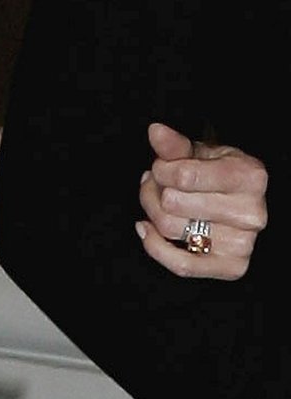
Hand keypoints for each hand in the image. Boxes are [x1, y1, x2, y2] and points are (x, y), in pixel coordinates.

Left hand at [136, 121, 266, 278]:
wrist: (233, 198)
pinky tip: (145, 228)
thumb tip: (156, 132)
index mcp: (249, 177)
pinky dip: (155, 246)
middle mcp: (252, 212)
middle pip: (172, 203)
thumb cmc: (213, 172)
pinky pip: (182, 265)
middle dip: (153, 189)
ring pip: (170, 229)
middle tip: (156, 182)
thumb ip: (175, 145)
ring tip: (158, 199)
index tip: (161, 166)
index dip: (161, 170)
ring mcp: (244, 243)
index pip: (184, 176)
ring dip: (151, 211)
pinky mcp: (231, 267)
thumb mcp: (197, 152)